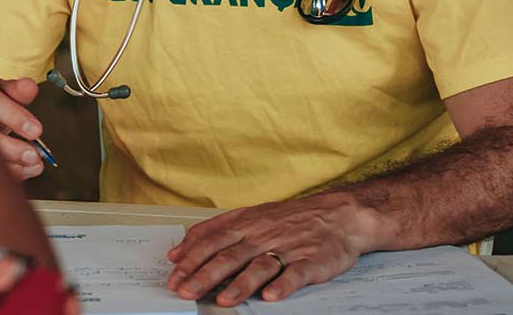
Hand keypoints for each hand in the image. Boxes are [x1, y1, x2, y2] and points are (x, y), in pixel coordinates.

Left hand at [166, 192, 380, 306]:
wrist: (338, 213)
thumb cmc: (289, 218)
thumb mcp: (248, 215)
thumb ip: (213, 230)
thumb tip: (179, 250)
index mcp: (245, 224)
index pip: (212, 241)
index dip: (191, 259)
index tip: (174, 276)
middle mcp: (263, 235)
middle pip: (229, 255)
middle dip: (205, 275)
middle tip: (187, 291)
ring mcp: (287, 248)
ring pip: (259, 266)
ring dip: (240, 284)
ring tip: (224, 300)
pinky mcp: (311, 261)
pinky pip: (295, 274)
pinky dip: (283, 285)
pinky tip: (270, 296)